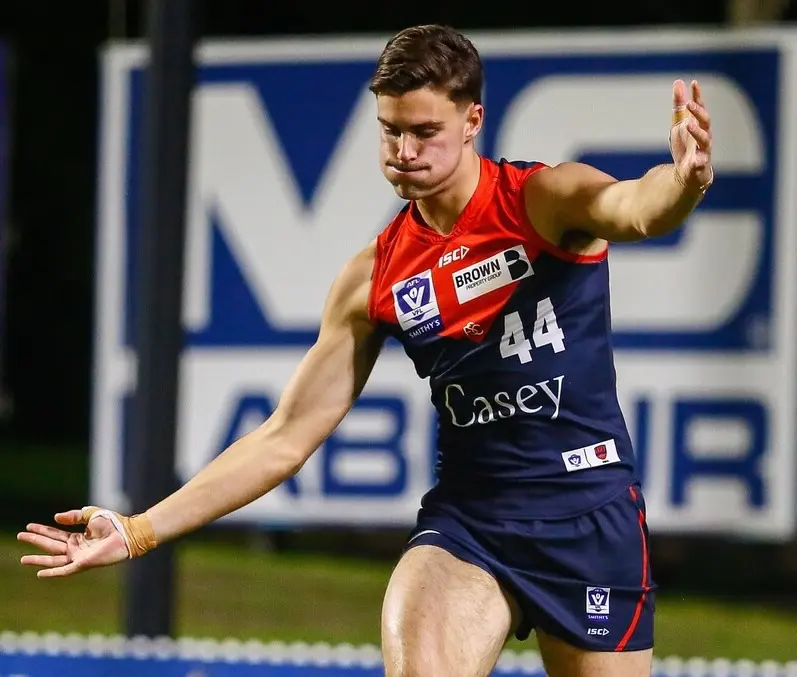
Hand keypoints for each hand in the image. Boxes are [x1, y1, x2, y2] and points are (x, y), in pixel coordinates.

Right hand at [17, 507, 130, 577]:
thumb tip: (55, 518)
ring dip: (38, 559)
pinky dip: (52, 572)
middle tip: (20, 536)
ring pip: (53, 558)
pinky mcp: (83, 563)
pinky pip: (65, 570)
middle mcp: (76, 548)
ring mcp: (79, 557)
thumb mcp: (91, 514)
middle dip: (35, 541)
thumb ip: (74, 516)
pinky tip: (39, 573)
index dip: (42, 530)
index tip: (29, 526)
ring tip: (22, 559)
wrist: (127, 533)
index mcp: (78, 538)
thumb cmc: (113, 523)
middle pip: (51, 545)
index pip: (55, 534)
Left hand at [669, 79, 713, 193]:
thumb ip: (678, 105)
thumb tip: (678, 82)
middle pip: (705, 121)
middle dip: (698, 112)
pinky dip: (698, 161)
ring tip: (688, 125)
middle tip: (688, 104)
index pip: (700, 108)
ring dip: (697, 132)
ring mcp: (704, 150)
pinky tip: (694, 160)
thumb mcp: (678, 124)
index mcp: (699, 125)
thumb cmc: (685, 146)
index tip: (694, 83)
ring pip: (704, 140)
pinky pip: (700, 163)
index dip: (697, 95)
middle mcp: (704, 135)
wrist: (686, 173)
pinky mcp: (700, 166)